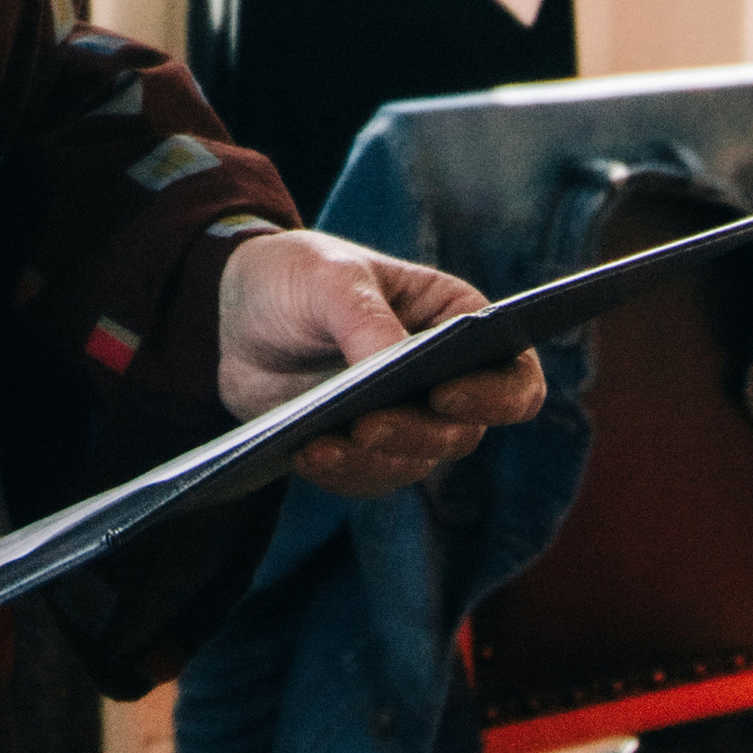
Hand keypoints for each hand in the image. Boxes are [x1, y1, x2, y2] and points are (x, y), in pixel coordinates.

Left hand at [215, 227, 545, 499]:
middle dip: (413, 432)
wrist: (238, 311)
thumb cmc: (298, 275)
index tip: (444, 394)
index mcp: (457, 322)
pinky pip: (367, 477)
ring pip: (413, 462)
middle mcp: (446, 379)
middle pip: (461, 431)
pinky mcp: (363, 450)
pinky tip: (304, 454)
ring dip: (370, 459)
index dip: (494, 395)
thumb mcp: (328, 277)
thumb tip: (397, 366)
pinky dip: (339, 472)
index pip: (514, 375)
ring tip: (319, 446)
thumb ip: (365, 318)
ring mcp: (405, 419)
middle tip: (366, 424)